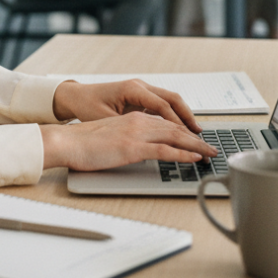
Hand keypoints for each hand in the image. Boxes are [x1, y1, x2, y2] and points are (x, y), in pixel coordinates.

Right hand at [40, 113, 216, 170]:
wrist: (66, 142)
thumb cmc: (82, 142)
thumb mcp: (110, 136)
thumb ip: (127, 139)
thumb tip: (139, 149)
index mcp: (132, 118)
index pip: (165, 123)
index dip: (184, 131)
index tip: (196, 141)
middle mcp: (137, 121)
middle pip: (175, 127)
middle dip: (196, 138)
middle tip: (210, 147)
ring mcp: (136, 133)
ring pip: (175, 136)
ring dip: (196, 145)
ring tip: (209, 154)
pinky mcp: (132, 147)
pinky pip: (165, 150)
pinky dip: (183, 154)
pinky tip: (194, 159)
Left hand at [52, 79, 202, 130]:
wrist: (76, 97)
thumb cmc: (87, 106)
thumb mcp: (106, 120)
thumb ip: (127, 129)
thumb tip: (147, 142)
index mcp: (132, 89)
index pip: (162, 105)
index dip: (177, 122)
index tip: (188, 136)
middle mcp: (140, 86)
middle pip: (173, 99)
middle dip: (188, 117)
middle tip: (200, 135)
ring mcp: (141, 90)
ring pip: (170, 101)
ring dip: (183, 116)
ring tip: (195, 133)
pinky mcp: (140, 97)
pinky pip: (163, 105)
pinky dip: (173, 116)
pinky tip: (180, 129)